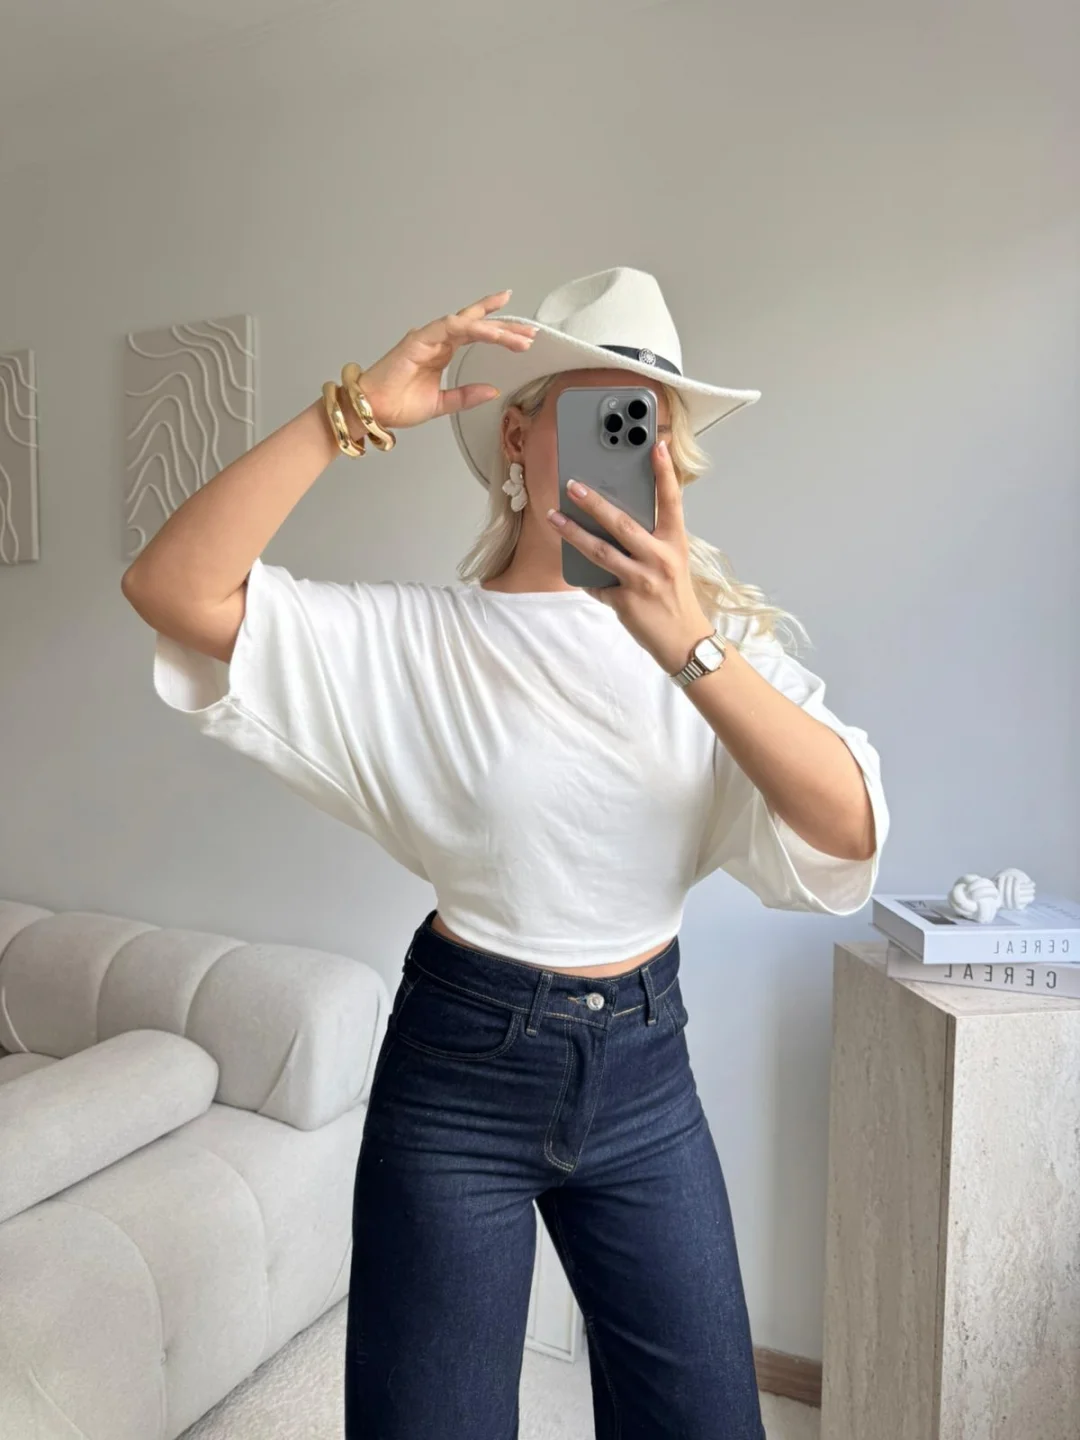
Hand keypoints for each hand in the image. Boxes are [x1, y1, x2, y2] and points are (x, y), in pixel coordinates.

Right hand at [356, 290, 535, 429]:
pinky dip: (474, 328)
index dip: (498, 328)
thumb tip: (493, 390)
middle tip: (531, 330)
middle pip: (477, 324)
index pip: (475, 333)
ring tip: (520, 337)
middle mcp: (437, 340)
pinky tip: (492, 333)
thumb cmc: (398, 405)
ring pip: (469, 323)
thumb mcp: (442, 403)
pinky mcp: (419, 339)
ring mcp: (428, 337)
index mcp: (442, 351)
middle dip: (505, 325)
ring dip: (496, 328)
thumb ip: (467, 395)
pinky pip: (452, 328)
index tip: (522, 333)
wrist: (373, 411)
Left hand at [547, 440, 713, 674]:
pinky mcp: (626, 602)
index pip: (671, 501)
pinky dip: (582, 575)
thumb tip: (614, 518)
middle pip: (623, 524)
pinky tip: (569, 563)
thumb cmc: (674, 596)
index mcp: (675, 543)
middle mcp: (660, 559)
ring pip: (600, 551)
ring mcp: (642, 581)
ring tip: (553, 517)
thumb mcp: (672, 561)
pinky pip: (596, 584)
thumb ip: (650, 539)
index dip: (664, 473)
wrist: (684, 640)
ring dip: (573, 533)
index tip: (656, 446)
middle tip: (572, 485)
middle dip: (594, 502)